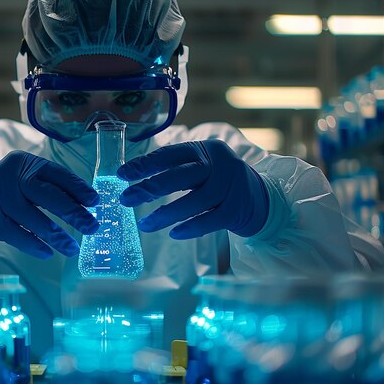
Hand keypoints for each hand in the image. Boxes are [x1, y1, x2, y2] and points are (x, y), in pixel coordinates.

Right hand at [0, 150, 98, 257]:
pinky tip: (48, 253)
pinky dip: (34, 245)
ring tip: (73, 249)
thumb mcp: (26, 182)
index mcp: (24, 163)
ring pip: (34, 218)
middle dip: (73, 212)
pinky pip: (17, 235)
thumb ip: (51, 188)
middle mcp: (9, 176)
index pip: (56, 174)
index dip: (77, 188)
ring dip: (57, 236)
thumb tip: (87, 206)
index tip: (95, 202)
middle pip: (47, 194)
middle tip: (92, 227)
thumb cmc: (8, 194)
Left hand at [118, 139, 268, 238]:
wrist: (261, 199)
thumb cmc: (219, 183)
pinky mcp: (238, 210)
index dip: (145, 164)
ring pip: (195, 200)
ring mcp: (232, 187)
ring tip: (145, 225)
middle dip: (149, 188)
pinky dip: (191, 227)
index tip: (121, 175)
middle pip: (180, 176)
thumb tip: (134, 181)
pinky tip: (174, 233)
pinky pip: (211, 220)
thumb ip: (176, 169)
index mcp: (206, 150)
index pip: (171, 154)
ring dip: (166, 214)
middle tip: (125, 200)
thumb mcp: (202, 167)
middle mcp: (220, 164)